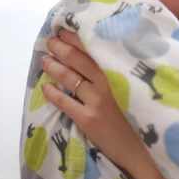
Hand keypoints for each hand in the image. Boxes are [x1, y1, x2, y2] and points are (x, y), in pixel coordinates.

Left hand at [41, 30, 166, 178]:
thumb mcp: (120, 93)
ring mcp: (97, 102)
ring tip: (44, 60)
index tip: (63, 30)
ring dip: (55, 68)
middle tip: (50, 41)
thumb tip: (82, 61)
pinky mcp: (88, 119)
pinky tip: (45, 87)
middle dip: (63, 49)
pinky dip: (54, 94)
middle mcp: (106, 85)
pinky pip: (66, 103)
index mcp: (114, 77)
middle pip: (81, 62)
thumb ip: (105, 78)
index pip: (93, 53)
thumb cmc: (127, 118)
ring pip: (72, 79)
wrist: (134, 148)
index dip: (77, 40)